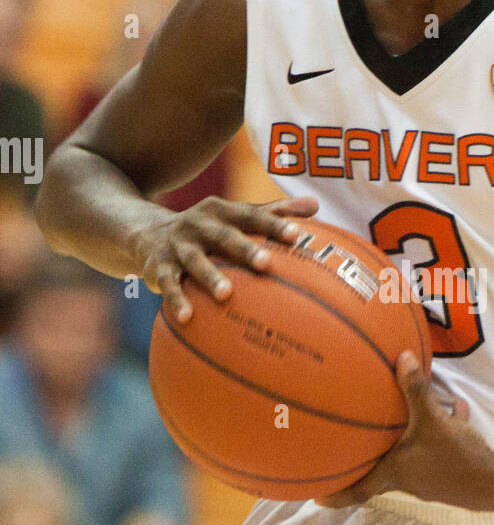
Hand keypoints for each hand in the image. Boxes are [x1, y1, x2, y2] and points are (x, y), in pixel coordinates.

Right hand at [130, 193, 318, 321]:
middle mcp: (199, 223)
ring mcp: (178, 244)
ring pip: (195, 261)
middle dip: (245, 248)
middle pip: (224, 235)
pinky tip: (187, 318)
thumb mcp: (235, 217)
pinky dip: (176, 299)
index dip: (274, 223)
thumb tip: (316, 205)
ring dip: (209, 276)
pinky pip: (168, 283)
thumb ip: (273, 212)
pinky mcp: (158, 265)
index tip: (297, 235)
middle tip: (267, 264)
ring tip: (225, 295)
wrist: (147, 231)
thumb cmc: (209, 229)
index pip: (251, 215)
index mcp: (222, 210)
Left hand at [315, 352, 493, 510]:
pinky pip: (438, 448)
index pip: (355, 491)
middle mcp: (406, 480)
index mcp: (393, 474)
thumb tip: (401, 356)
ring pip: (408, 460)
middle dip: (362, 463)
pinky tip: (453, 407)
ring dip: (400, 446)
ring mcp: (428, 478)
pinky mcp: (449, 472)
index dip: (334, 495)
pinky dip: (439, 431)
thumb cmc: (453, 457)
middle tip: (345, 451)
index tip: (313, 496)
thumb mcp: (432, 420)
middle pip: (377, 475)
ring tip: (393, 427)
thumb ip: (415, 389)